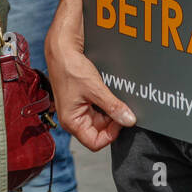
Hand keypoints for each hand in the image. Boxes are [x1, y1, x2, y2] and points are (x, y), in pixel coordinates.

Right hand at [44, 24, 135, 151]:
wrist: (62, 49)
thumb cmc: (70, 68)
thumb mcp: (95, 89)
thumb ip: (113, 107)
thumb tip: (129, 120)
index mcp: (71, 122)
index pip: (95, 143)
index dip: (110, 134)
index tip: (120, 120)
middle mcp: (73, 118)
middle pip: (99, 131)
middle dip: (112, 120)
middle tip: (120, 106)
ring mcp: (78, 109)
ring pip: (100, 119)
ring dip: (110, 111)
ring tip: (112, 96)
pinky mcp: (82, 100)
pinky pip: (98, 108)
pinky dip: (106, 103)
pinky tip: (107, 92)